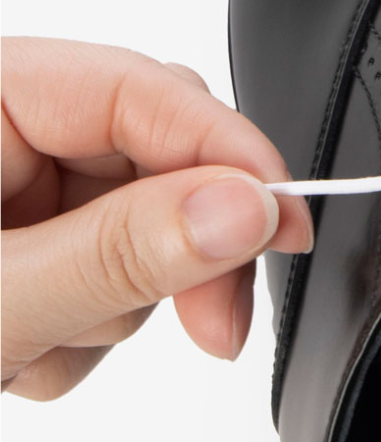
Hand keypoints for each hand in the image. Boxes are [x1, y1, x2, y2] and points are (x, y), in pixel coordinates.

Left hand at [1, 38, 313, 398]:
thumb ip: (117, 252)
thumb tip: (244, 209)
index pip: (138, 89)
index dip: (228, 150)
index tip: (289, 218)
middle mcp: (1, 131)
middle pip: (155, 156)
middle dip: (185, 247)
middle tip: (215, 324)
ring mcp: (11, 190)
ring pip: (144, 221)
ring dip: (122, 301)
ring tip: (43, 349)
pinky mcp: (25, 243)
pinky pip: (110, 267)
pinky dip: (91, 324)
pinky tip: (29, 352)